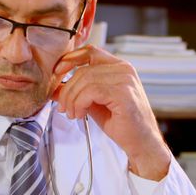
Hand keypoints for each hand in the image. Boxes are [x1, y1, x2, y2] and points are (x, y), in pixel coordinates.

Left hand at [52, 45, 170, 180]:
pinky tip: (80, 114)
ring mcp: (125, 79)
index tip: (57, 72)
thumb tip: (54, 88)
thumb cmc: (121, 123)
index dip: (70, 59)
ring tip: (73, 114)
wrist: (141, 142)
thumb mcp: (93, 103)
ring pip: (85, 80)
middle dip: (67, 90)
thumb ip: (77, 92)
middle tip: (63, 108)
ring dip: (72, 100)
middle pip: (83, 69)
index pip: (90, 52)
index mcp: (119, 67)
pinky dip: (80, 104)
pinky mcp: (123, 92)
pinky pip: (91, 92)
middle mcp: (124, 69)